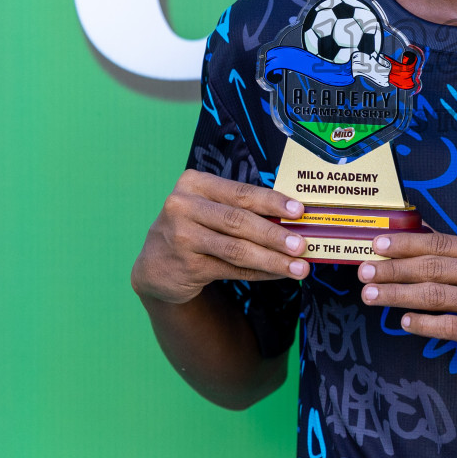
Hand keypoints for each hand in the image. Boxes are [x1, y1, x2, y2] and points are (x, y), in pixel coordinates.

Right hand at [131, 169, 309, 303]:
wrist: (154, 264)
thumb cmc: (193, 227)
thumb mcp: (207, 207)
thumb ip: (240, 208)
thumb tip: (291, 219)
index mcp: (194, 184)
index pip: (240, 192)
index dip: (272, 202)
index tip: (298, 211)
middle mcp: (183, 207)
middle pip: (239, 221)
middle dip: (275, 235)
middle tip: (302, 245)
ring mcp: (182, 238)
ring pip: (236, 250)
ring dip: (272, 259)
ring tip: (298, 267)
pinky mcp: (186, 266)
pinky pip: (232, 270)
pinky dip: (259, 272)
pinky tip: (278, 274)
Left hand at [357, 232, 456, 358]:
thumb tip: (419, 230)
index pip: (440, 243)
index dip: (406, 244)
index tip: (377, 245)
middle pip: (433, 268)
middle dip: (393, 270)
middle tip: (365, 272)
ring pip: (436, 296)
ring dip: (399, 295)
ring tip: (372, 295)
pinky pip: (451, 327)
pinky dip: (424, 324)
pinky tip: (404, 321)